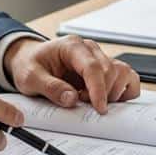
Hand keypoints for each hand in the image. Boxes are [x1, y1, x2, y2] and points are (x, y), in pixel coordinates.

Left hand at [3, 35, 140, 113]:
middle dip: (102, 94)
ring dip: (113, 92)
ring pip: (122, 73)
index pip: (93, 66)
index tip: (99, 108)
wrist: (29, 60)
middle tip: (83, 105)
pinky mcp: (104, 68)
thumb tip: (71, 99)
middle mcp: (89, 49)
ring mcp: (99, 58)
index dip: (98, 89)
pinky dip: (122, 91)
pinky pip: (126, 77)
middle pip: (110, 71)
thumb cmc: (29, 64)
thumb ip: (50, 87)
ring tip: (92, 101)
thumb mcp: (30, 77)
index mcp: (72, 46)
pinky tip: (106, 99)